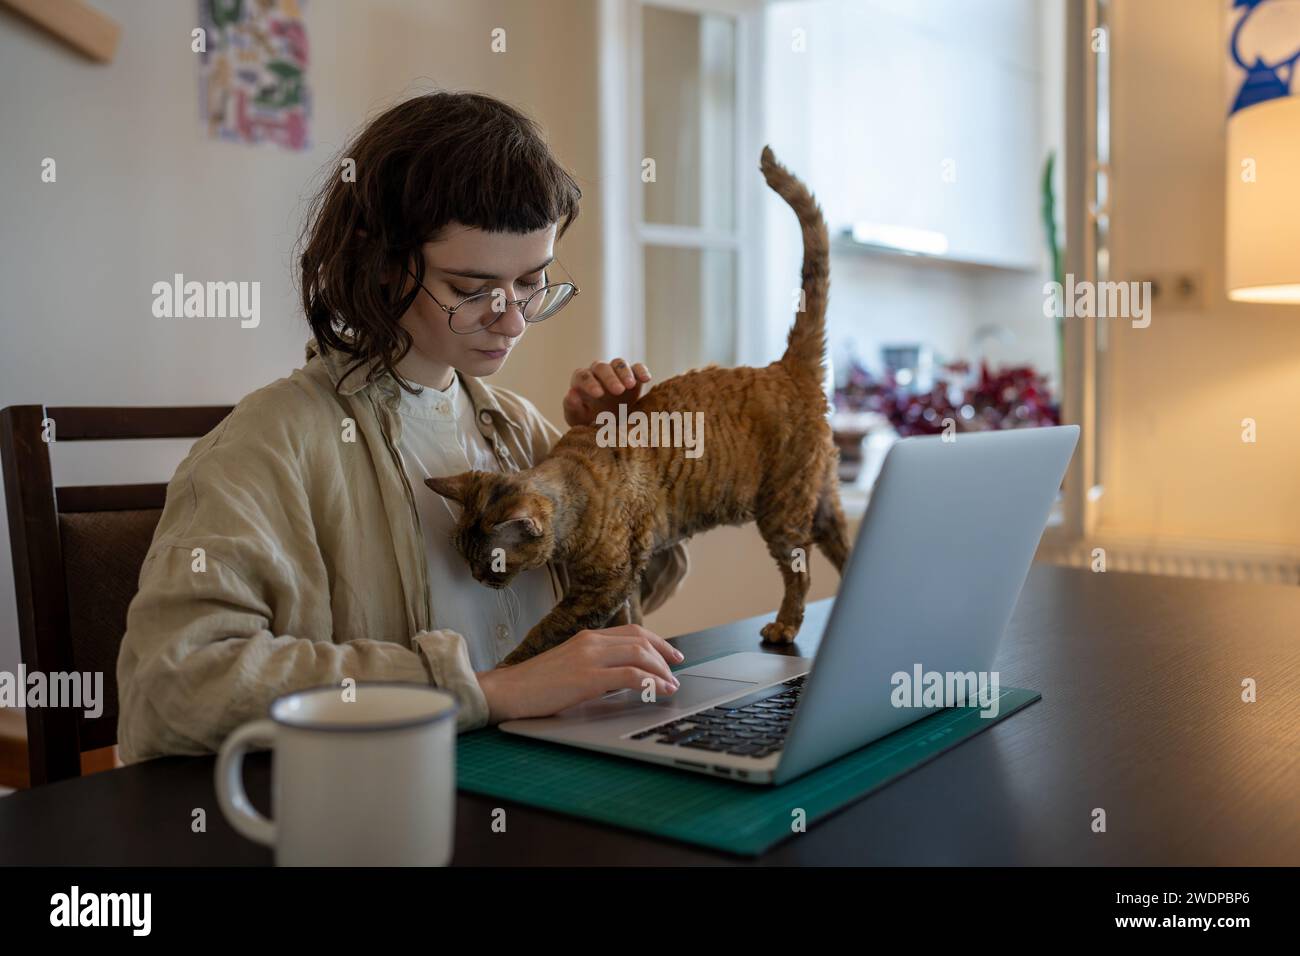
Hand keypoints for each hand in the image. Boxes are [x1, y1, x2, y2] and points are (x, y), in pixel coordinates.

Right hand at [476, 624, 683, 722]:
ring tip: (671, 684)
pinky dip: (651, 682)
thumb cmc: (534, 685)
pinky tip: (660, 691)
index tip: (671, 655)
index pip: (632, 632)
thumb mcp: (569, 668)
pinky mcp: (587, 678)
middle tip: (677, 670)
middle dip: (665, 654)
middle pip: (641, 640)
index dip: (657, 642)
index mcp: (587, 638)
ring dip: (661, 670)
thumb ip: (595, 667)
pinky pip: (630, 676)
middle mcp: (590, 641)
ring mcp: (589, 657)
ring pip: (640, 654)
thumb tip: (623, 678)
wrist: (506, 692)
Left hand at [563, 358, 651, 426]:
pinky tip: (646, 379)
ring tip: (630, 386)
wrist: (610, 429)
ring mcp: (616, 373)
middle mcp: (597, 374)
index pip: (583, 376)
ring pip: (618, 363)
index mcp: (581, 382)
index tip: (599, 395)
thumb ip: (572, 407)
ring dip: (625, 372)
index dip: (590, 383)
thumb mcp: (578, 419)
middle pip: (601, 367)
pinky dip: (641, 371)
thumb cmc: (589, 424)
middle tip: (618, 391)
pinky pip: (637, 367)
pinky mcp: (632, 376)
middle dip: (609, 378)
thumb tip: (571, 393)